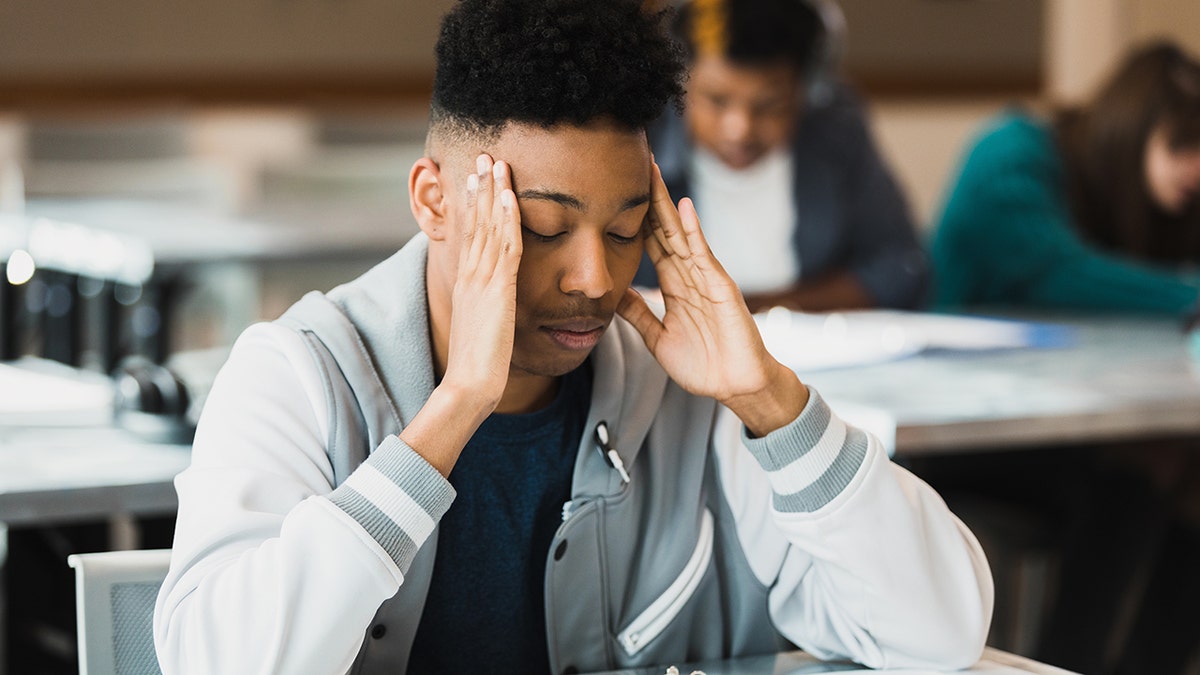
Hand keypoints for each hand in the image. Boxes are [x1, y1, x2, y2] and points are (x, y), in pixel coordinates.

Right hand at [440, 154, 522, 411]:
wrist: (470, 383)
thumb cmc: (477, 364)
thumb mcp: (480, 326)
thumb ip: (486, 308)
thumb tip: (491, 303)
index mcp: (466, 281)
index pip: (469, 232)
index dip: (473, 203)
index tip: (476, 177)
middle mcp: (470, 274)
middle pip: (475, 221)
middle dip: (480, 187)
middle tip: (484, 155)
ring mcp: (482, 279)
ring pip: (488, 226)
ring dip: (493, 192)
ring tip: (496, 162)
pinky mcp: (497, 288)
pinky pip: (504, 246)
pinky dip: (506, 218)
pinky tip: (509, 196)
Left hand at [617, 163, 808, 435]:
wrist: (735, 386)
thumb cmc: (703, 365)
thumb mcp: (657, 338)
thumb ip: (637, 315)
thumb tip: (614, 295)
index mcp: (674, 287)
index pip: (651, 244)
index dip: (634, 219)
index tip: (616, 193)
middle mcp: (689, 276)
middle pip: (664, 229)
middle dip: (648, 199)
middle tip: (631, 165)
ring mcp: (706, 278)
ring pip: (681, 234)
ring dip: (666, 204)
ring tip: (651, 173)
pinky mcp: (721, 287)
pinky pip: (704, 255)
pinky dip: (694, 231)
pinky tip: (683, 208)